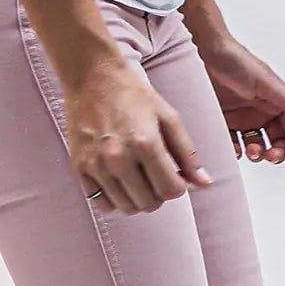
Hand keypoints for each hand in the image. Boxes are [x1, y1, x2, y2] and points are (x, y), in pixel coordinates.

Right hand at [65, 57, 210, 214]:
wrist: (92, 78)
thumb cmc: (133, 95)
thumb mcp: (169, 118)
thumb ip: (188, 154)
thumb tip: (206, 184)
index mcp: (145, 143)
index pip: (171, 191)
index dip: (179, 187)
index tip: (175, 175)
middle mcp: (118, 158)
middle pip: (149, 203)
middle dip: (160, 194)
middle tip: (157, 175)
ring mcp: (96, 165)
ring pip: (126, 207)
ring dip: (139, 198)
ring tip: (140, 177)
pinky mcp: (78, 168)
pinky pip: (101, 203)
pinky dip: (115, 199)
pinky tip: (120, 181)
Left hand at [197, 34, 284, 163]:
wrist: (201, 52)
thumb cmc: (235, 60)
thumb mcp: (265, 82)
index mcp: (278, 101)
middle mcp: (263, 111)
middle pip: (279, 140)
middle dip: (278, 152)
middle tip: (271, 156)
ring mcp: (243, 118)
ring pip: (258, 146)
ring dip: (258, 153)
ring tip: (252, 151)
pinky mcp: (224, 122)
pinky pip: (233, 144)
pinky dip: (235, 151)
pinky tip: (234, 149)